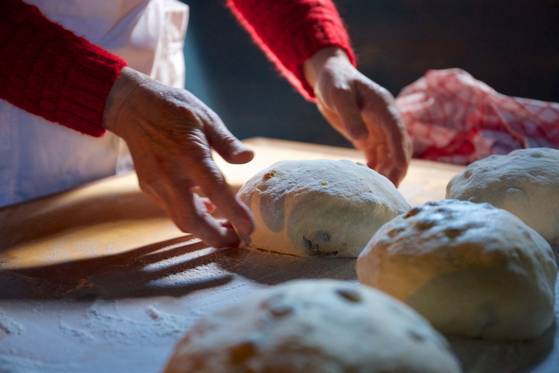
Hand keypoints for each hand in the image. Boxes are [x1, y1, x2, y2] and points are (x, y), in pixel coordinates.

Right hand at [103, 67, 253, 247]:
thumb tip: (248, 159)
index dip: (234, 213)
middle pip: (191, 220)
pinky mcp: (148, 187)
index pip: (215, 190)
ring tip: (226, 229)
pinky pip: (172, 210)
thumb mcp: (206, 118)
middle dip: (215, 237)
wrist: (132, 107)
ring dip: (204, 230)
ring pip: (179, 220)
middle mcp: (170, 174)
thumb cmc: (174, 108)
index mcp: (189, 154)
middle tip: (237, 241)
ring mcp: (155, 183)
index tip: (249, 230)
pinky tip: (206, 209)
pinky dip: (191, 215)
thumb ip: (227, 142)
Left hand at [304, 48, 410, 185]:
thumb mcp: (339, 95)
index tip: (398, 174)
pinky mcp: (368, 135)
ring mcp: (379, 128)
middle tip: (389, 191)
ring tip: (379, 191)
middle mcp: (387, 120)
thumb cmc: (334, 82)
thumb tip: (362, 139)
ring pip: (389, 155)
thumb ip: (350, 115)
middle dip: (397, 169)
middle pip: (398, 148)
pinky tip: (368, 182)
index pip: (398, 135)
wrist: (329, 77)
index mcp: (385, 108)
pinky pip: (377, 156)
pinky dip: (375, 169)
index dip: (400, 155)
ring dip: (386, 172)